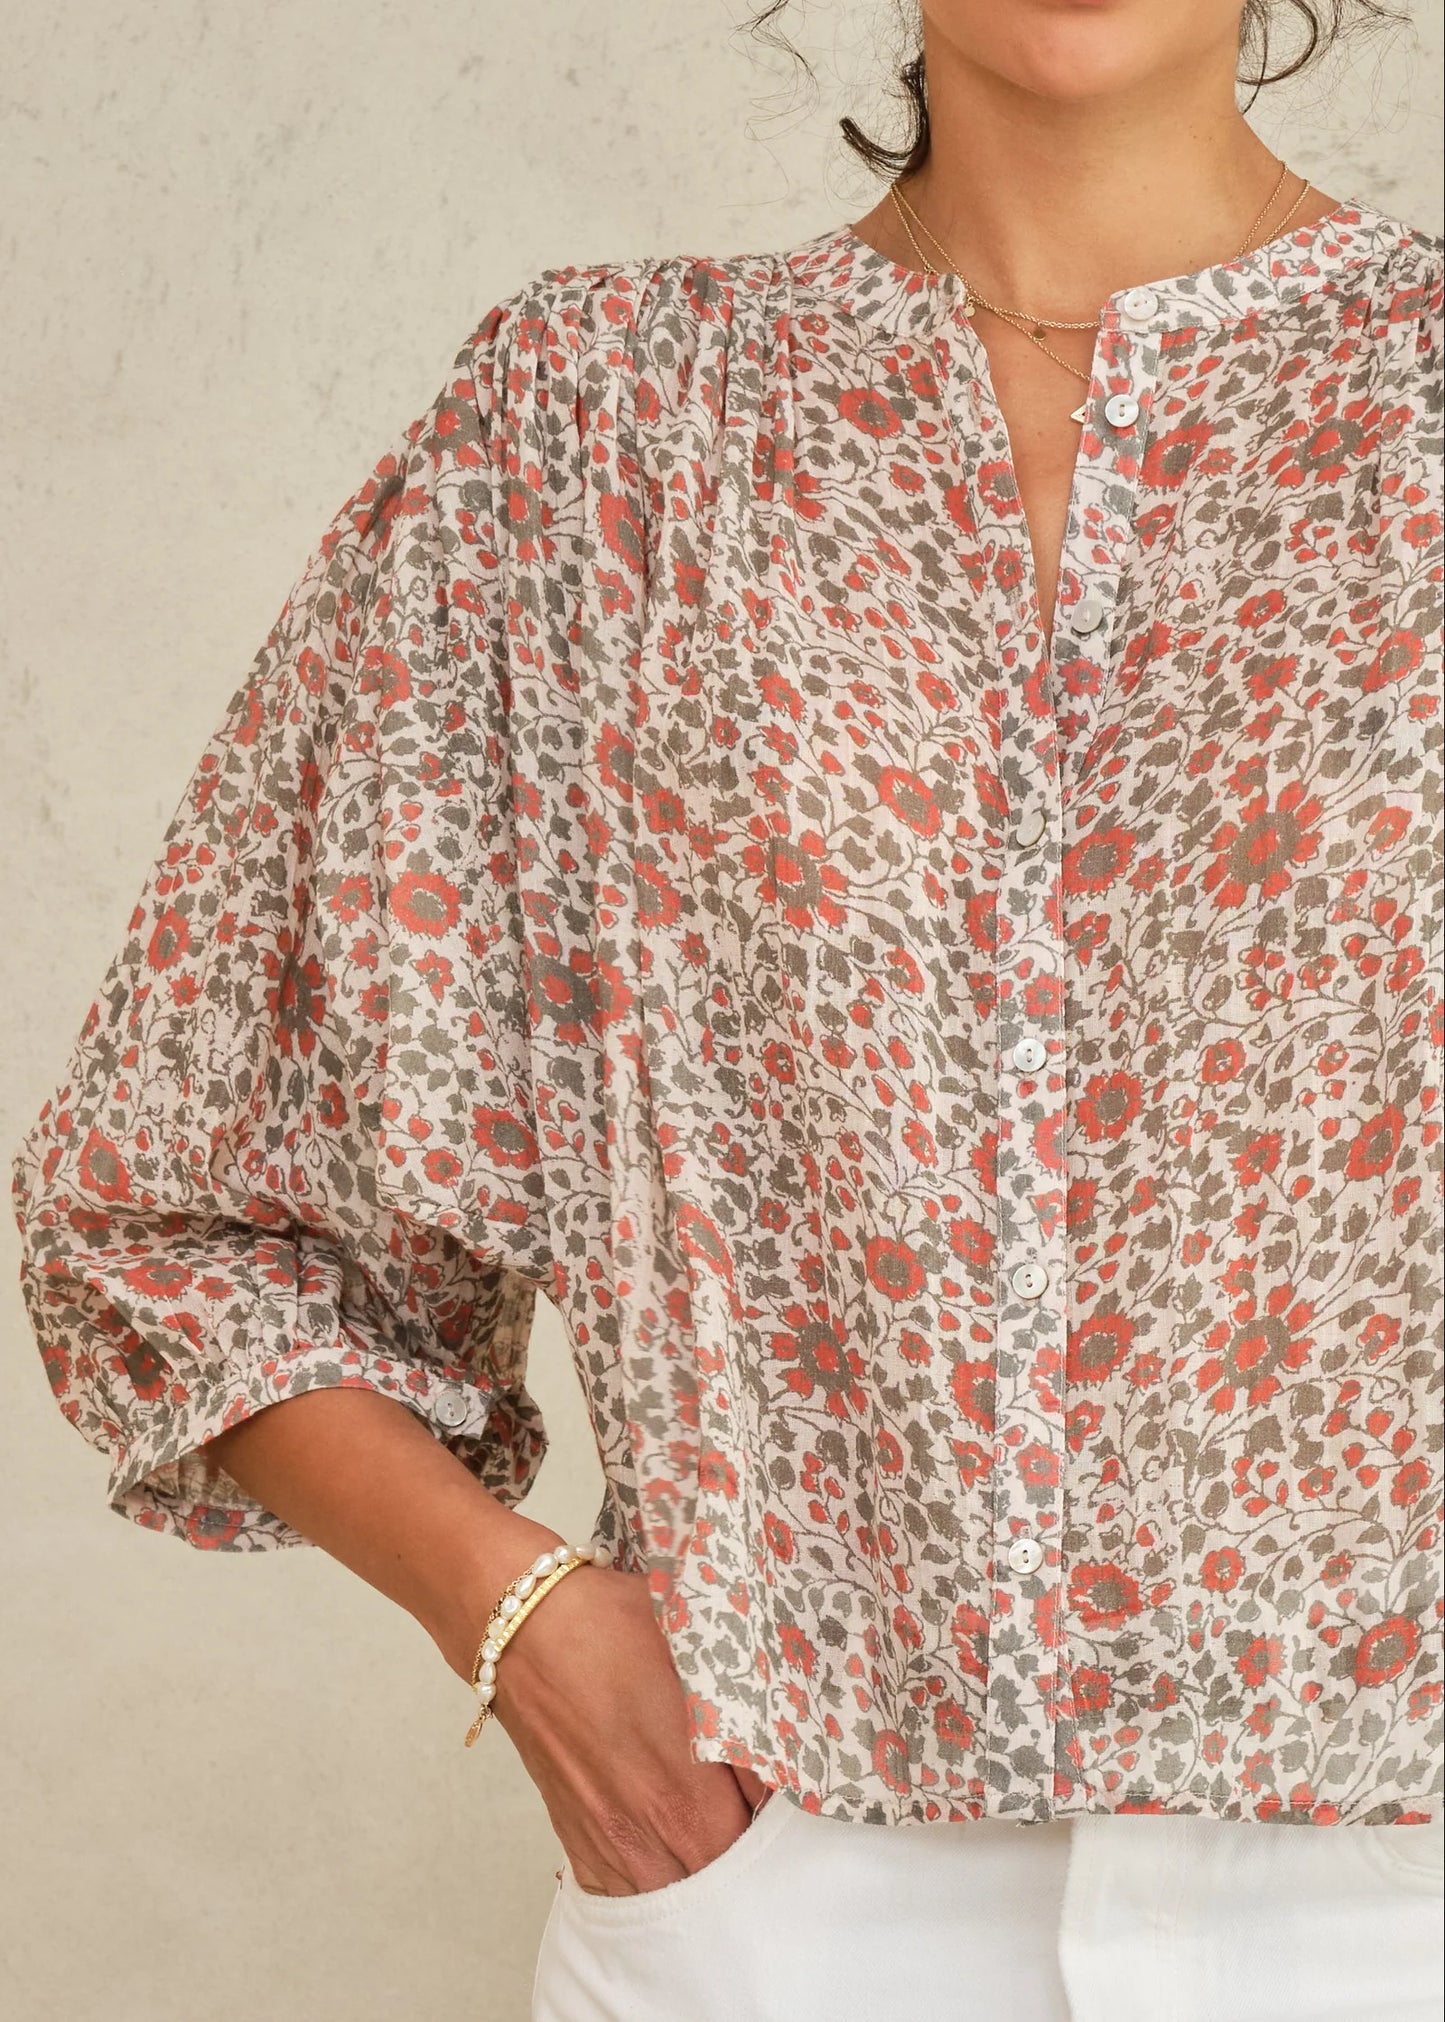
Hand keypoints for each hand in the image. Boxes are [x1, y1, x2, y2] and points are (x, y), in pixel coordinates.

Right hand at [488, 1555, 771, 1896]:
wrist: (527, 1629)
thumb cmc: (613, 1629)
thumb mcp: (697, 1658)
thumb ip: (738, 1721)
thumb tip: (772, 1755)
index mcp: (688, 1791)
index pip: (753, 1841)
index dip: (769, 1817)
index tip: (770, 1792)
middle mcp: (647, 1830)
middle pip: (711, 1877)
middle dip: (732, 1849)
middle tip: (740, 1811)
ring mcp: (605, 1838)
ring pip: (663, 1892)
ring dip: (689, 1871)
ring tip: (701, 1835)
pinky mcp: (571, 1833)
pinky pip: (615, 1889)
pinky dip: (641, 1880)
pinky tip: (655, 1850)